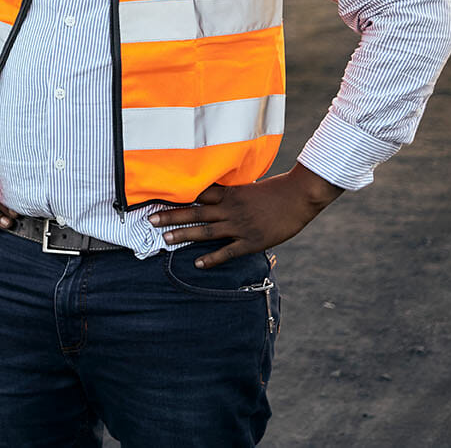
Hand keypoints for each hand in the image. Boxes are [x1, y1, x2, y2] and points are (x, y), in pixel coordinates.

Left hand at [148, 163, 343, 268]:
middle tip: (151, 219)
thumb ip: (233, 194)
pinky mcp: (251, 241)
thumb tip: (217, 195)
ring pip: (206, 231)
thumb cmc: (276, 191)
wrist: (299, 196)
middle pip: (195, 212)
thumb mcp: (250, 188)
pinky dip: (212, 258)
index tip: (158, 197)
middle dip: (172, 215)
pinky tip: (198, 263)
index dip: (177, 196)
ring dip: (184, 235)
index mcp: (230, 194)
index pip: (198, 194)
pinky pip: (228, 251)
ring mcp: (240, 226)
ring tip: (166, 239)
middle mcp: (230, 209)